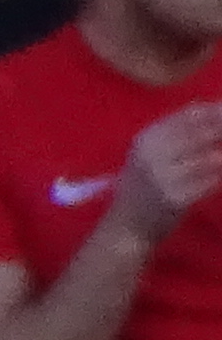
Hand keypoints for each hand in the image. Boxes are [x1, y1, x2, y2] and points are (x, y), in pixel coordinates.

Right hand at [116, 103, 221, 243]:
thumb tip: (217, 112)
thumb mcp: (151, 155)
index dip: (215, 112)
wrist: (126, 228)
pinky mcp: (174, 198)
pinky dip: (219, 178)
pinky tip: (219, 178)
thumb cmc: (143, 188)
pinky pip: (209, 182)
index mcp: (147, 139)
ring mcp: (162, 177)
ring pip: (210, 159)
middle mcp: (151, 154)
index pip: (190, 114)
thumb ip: (179, 134)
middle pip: (201, 134)